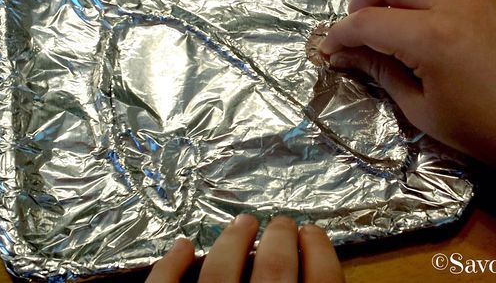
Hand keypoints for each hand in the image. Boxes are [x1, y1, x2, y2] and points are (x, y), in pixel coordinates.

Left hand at [145, 215, 344, 282]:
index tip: (315, 232)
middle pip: (274, 271)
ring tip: (244, 220)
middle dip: (280, 239)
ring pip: (220, 274)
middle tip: (282, 222)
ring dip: (233, 242)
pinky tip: (181, 246)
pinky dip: (171, 266)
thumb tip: (324, 271)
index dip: (322, 253)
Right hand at [318, 0, 495, 257]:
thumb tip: (342, 54)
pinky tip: (426, 19)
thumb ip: (380, 71)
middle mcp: (455, 1)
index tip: (326, 47)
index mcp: (432, 37)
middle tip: (356, 30)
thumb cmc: (484, 132)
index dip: (339, 33)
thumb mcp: (422, 109)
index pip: (367, 20)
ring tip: (388, 19)